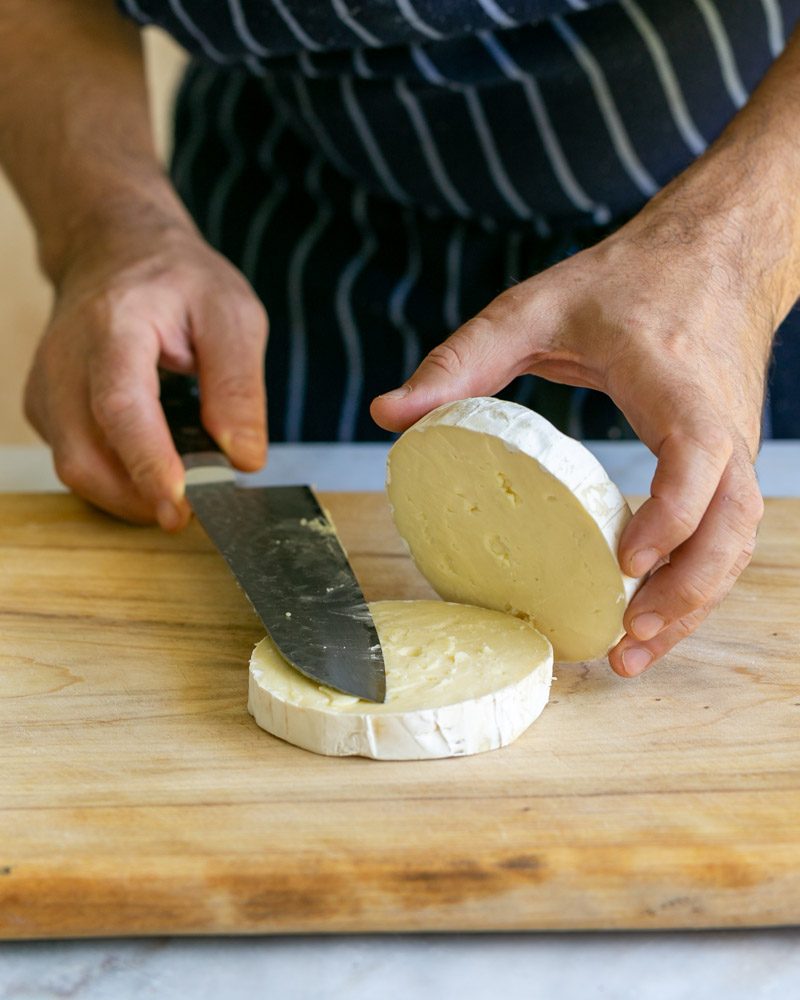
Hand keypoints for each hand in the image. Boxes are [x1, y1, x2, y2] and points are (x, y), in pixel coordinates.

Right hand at [24, 214, 267, 529]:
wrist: (117, 250)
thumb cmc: (177, 281)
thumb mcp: (232, 314)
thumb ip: (239, 387)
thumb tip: (244, 458)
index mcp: (114, 327)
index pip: (121, 406)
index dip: (148, 463)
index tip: (180, 506)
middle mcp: (65, 361)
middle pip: (85, 457)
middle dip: (142, 499)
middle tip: (199, 507)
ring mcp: (47, 388)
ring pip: (78, 471)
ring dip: (133, 495)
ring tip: (183, 481)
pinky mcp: (44, 410)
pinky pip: (77, 464)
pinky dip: (118, 481)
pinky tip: (154, 464)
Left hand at [372, 170, 790, 675]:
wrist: (717, 255)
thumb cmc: (629, 282)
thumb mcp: (536, 305)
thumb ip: (463, 358)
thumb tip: (388, 414)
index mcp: (674, 381)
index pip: (697, 454)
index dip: (670, 514)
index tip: (623, 562)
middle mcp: (721, 421)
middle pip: (731, 523)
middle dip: (686, 592)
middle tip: (625, 641)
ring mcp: (735, 445)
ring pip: (735, 541)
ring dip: (693, 603)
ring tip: (633, 652)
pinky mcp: (732, 462)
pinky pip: (725, 533)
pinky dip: (693, 580)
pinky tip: (648, 613)